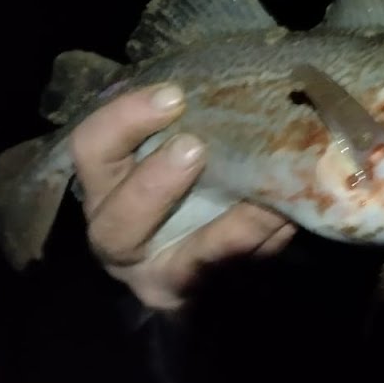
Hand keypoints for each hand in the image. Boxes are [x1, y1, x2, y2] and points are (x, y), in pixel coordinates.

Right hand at [70, 82, 296, 311]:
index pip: (92, 149)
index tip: (173, 95)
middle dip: (154, 184)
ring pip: (186, 264)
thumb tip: (243, 82)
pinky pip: (239, 275)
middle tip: (194, 147)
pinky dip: (268, 243)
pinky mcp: (202, 300)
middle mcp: (120, 239)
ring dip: (231, 230)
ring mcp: (161, 278)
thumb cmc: (184, 180)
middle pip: (117, 224)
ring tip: (265, 202)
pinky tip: (291, 218)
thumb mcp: (170, 148)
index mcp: (106, 188)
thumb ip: (187, 123)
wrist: (198, 257)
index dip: (124, 120)